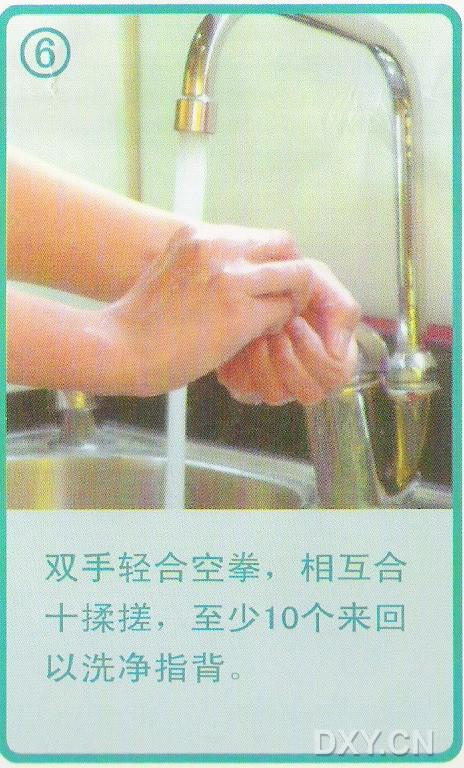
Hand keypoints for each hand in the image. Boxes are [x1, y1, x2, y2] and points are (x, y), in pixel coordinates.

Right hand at [94, 223, 329, 396]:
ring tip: (279, 319)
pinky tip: (264, 337)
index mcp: (198, 235)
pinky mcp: (240, 314)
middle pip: (285, 244)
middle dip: (292, 272)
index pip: (259, 236)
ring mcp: (231, 279)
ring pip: (297, 274)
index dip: (271, 262)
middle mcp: (218, 248)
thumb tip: (234, 275)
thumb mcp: (170, 272)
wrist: (119, 348)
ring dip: (295, 298)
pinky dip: (283, 324)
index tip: (266, 286)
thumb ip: (203, 266)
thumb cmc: (141, 323)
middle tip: (286, 299)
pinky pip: (286, 310)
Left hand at [217, 258, 360, 405]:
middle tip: (275, 328)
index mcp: (334, 361)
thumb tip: (336, 352)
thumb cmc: (295, 286)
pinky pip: (246, 389)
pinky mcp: (248, 386)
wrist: (253, 285)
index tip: (295, 322)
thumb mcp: (324, 286)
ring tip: (259, 332)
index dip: (313, 350)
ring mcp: (279, 387)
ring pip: (276, 395)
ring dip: (265, 360)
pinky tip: (243, 339)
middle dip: (289, 357)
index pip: (334, 374)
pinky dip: (242, 363)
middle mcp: (309, 380)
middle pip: (309, 392)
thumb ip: (342, 312)